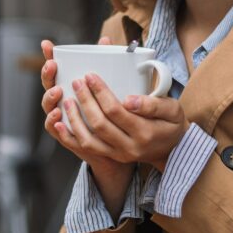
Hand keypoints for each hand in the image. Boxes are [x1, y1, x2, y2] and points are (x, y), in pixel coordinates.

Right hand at [40, 37, 133, 184]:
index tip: (48, 44)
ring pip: (48, 108)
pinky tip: (57, 116)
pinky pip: (55, 129)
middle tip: (53, 65)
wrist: (112, 143)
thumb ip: (103, 61)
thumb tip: (105, 40)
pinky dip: (53, 123)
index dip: (48, 56)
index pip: (54, 69)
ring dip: (49, 98)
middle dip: (47, 75)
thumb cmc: (106, 108)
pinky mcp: (65, 135)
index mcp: (66, 85)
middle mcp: (60, 101)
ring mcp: (60, 118)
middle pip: (47, 86)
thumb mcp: (104, 83)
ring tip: (57, 91)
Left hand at [65, 73, 188, 171]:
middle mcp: (130, 147)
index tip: (90, 75)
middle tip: (77, 81)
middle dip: (85, 101)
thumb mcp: (173, 109)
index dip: (100, 93)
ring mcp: (119, 155)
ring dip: (74, 119)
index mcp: (145, 133)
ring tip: (66, 100)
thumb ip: (152, 104)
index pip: (116, 111)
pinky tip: (59, 123)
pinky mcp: (112, 157)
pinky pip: (87, 149)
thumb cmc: (172, 123)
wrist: (173, 150)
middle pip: (100, 124)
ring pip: (89, 140)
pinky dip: (71, 136)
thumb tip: (129, 99)